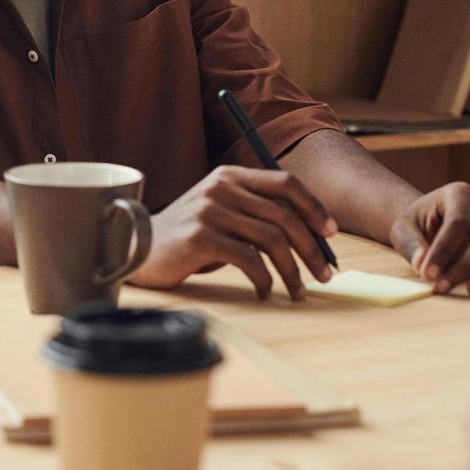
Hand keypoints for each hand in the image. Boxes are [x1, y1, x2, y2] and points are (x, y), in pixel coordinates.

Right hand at [129, 166, 337, 300]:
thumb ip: (254, 213)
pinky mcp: (201, 238)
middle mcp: (221, 188)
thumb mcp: (220, 211)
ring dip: (293, 271)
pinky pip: (249, 261)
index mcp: (230, 176)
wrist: (139, 248)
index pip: (285, 182)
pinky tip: (265, 293)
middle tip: (324, 274)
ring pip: (272, 240)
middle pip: (284, 216)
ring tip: (298, 291)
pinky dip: (264, 281)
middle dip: (312, 249)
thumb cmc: (189, 236)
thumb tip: (311, 236)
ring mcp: (210, 211)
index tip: (331, 233)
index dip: (314, 207)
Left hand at [390, 183, 469, 294]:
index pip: (458, 223)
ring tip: (469, 290)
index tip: (428, 274)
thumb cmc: (417, 225)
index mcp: (459, 193)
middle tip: (443, 286)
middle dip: (465, 265)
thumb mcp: (403, 230)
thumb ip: (411, 245)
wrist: (430, 225)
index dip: (444, 251)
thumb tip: (423, 265)